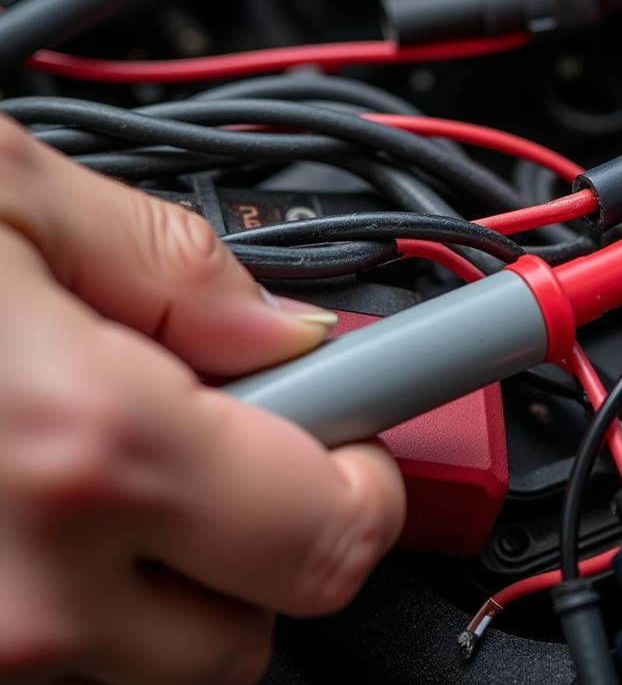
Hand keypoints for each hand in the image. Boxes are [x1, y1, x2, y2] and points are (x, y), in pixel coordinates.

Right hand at [0, 117, 404, 683]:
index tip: (372, 422)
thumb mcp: (0, 194)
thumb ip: (169, 262)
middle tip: (238, 428)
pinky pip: (62, 663)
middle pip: (264, 614)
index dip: (371, 468)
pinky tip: (32, 494)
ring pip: (162, 654)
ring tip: (103, 448)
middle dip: (278, 519)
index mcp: (81, 449)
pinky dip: (84, 588)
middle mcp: (22, 598)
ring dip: (177, 558)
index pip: (330, 526)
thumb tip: (278, 323)